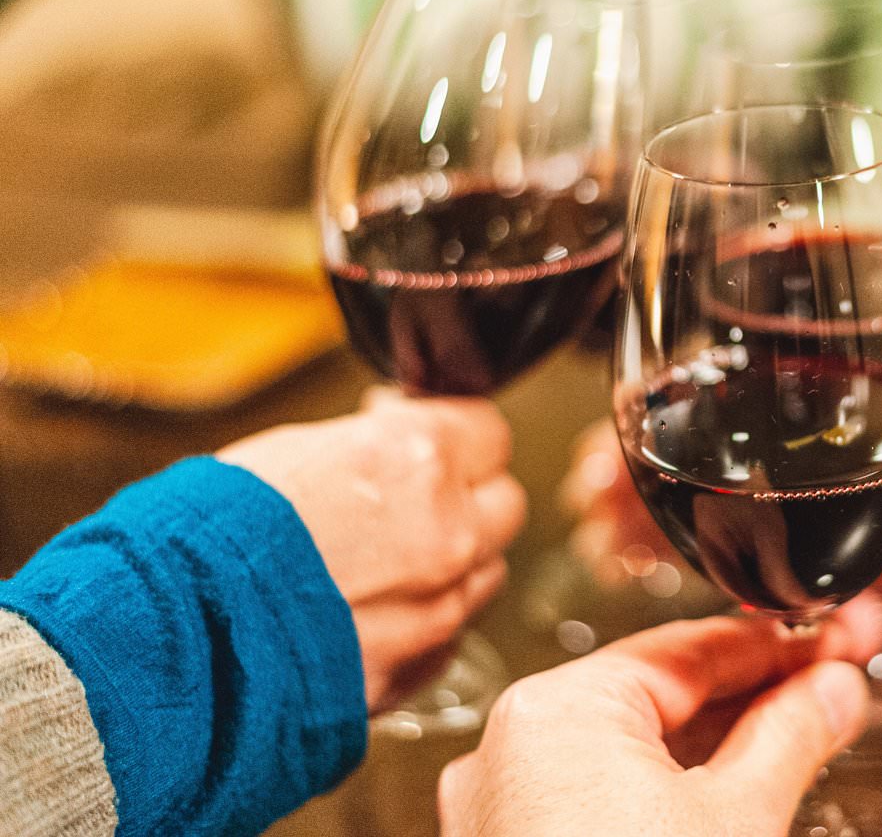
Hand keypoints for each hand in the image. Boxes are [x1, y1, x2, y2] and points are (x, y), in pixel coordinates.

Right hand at [217, 392, 526, 708]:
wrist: (164, 638)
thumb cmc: (207, 539)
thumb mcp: (295, 450)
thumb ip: (373, 443)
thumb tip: (398, 429)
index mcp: (418, 460)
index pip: (489, 432)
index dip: (460, 437)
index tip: (440, 444)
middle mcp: (447, 532)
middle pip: (504, 503)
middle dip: (468, 498)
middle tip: (418, 503)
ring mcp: (440, 606)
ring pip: (486, 571)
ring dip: (454, 563)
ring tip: (384, 564)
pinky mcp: (422, 666)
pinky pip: (453, 633)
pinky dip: (428, 622)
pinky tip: (372, 615)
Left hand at [438, 616, 869, 836]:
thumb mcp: (741, 819)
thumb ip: (793, 735)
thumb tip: (833, 690)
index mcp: (556, 712)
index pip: (690, 648)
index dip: (779, 645)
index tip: (837, 644)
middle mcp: (511, 752)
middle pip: (658, 696)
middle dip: (754, 693)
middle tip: (832, 687)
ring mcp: (503, 813)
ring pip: (630, 752)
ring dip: (718, 745)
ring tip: (799, 738)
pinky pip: (599, 799)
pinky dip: (666, 793)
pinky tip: (731, 796)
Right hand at [562, 317, 881, 653]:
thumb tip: (851, 560)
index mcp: (877, 359)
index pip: (747, 380)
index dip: (674, 420)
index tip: (608, 474)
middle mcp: (866, 425)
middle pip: (757, 477)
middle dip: (714, 532)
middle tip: (658, 570)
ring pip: (815, 551)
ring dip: (824, 602)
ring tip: (864, 630)